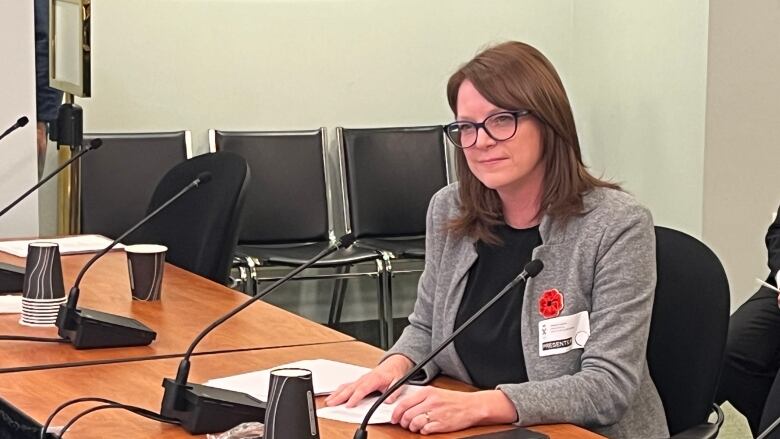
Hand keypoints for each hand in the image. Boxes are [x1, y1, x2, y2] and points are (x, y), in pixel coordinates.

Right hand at [325, 354, 411, 406]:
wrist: (394, 363)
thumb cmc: (394, 373)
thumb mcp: (398, 382)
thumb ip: (394, 392)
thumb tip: (388, 401)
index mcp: (374, 379)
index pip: (362, 389)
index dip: (355, 397)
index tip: (348, 405)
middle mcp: (365, 378)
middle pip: (350, 388)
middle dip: (340, 397)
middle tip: (331, 404)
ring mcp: (360, 379)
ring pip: (346, 387)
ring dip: (336, 394)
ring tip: (328, 401)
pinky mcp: (359, 380)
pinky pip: (347, 385)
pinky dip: (339, 390)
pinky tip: (333, 395)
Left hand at [391, 388, 517, 434]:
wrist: (472, 406)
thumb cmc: (454, 400)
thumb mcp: (435, 392)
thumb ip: (420, 397)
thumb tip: (404, 405)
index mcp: (427, 392)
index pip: (404, 403)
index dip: (396, 413)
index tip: (394, 417)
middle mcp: (430, 402)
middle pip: (407, 415)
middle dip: (403, 422)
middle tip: (404, 424)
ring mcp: (436, 414)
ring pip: (414, 423)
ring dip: (412, 427)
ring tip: (415, 427)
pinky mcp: (441, 424)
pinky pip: (425, 430)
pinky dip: (422, 431)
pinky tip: (425, 428)